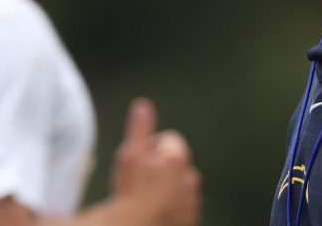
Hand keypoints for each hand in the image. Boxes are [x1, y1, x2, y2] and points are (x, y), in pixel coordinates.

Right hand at [110, 98, 201, 225]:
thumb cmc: (131, 193)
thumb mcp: (130, 155)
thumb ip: (139, 127)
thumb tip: (143, 105)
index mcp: (177, 156)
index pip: (168, 139)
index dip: (151, 148)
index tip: (141, 162)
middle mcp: (189, 175)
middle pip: (174, 161)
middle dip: (160, 166)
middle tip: (142, 179)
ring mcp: (191, 197)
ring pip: (178, 182)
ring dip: (166, 185)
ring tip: (148, 196)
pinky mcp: (191, 215)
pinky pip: (182, 202)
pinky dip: (173, 202)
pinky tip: (156, 207)